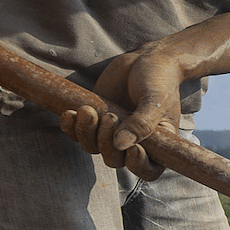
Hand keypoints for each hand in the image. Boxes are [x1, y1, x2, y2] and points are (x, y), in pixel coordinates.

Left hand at [59, 48, 184, 178]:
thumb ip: (142, 123)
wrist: (145, 60)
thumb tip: (121, 145)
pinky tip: (70, 112)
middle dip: (106, 142)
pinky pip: (77, 135)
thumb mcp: (156, 100)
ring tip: (88, 109)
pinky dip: (71, 127)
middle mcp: (134, 143)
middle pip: (115, 160)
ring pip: (93, 148)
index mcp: (158, 144)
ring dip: (86, 132)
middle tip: (110, 116)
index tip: (132, 149)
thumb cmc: (159, 80)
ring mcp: (112, 134)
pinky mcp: (94, 122)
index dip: (137, 166)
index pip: (148, 170)